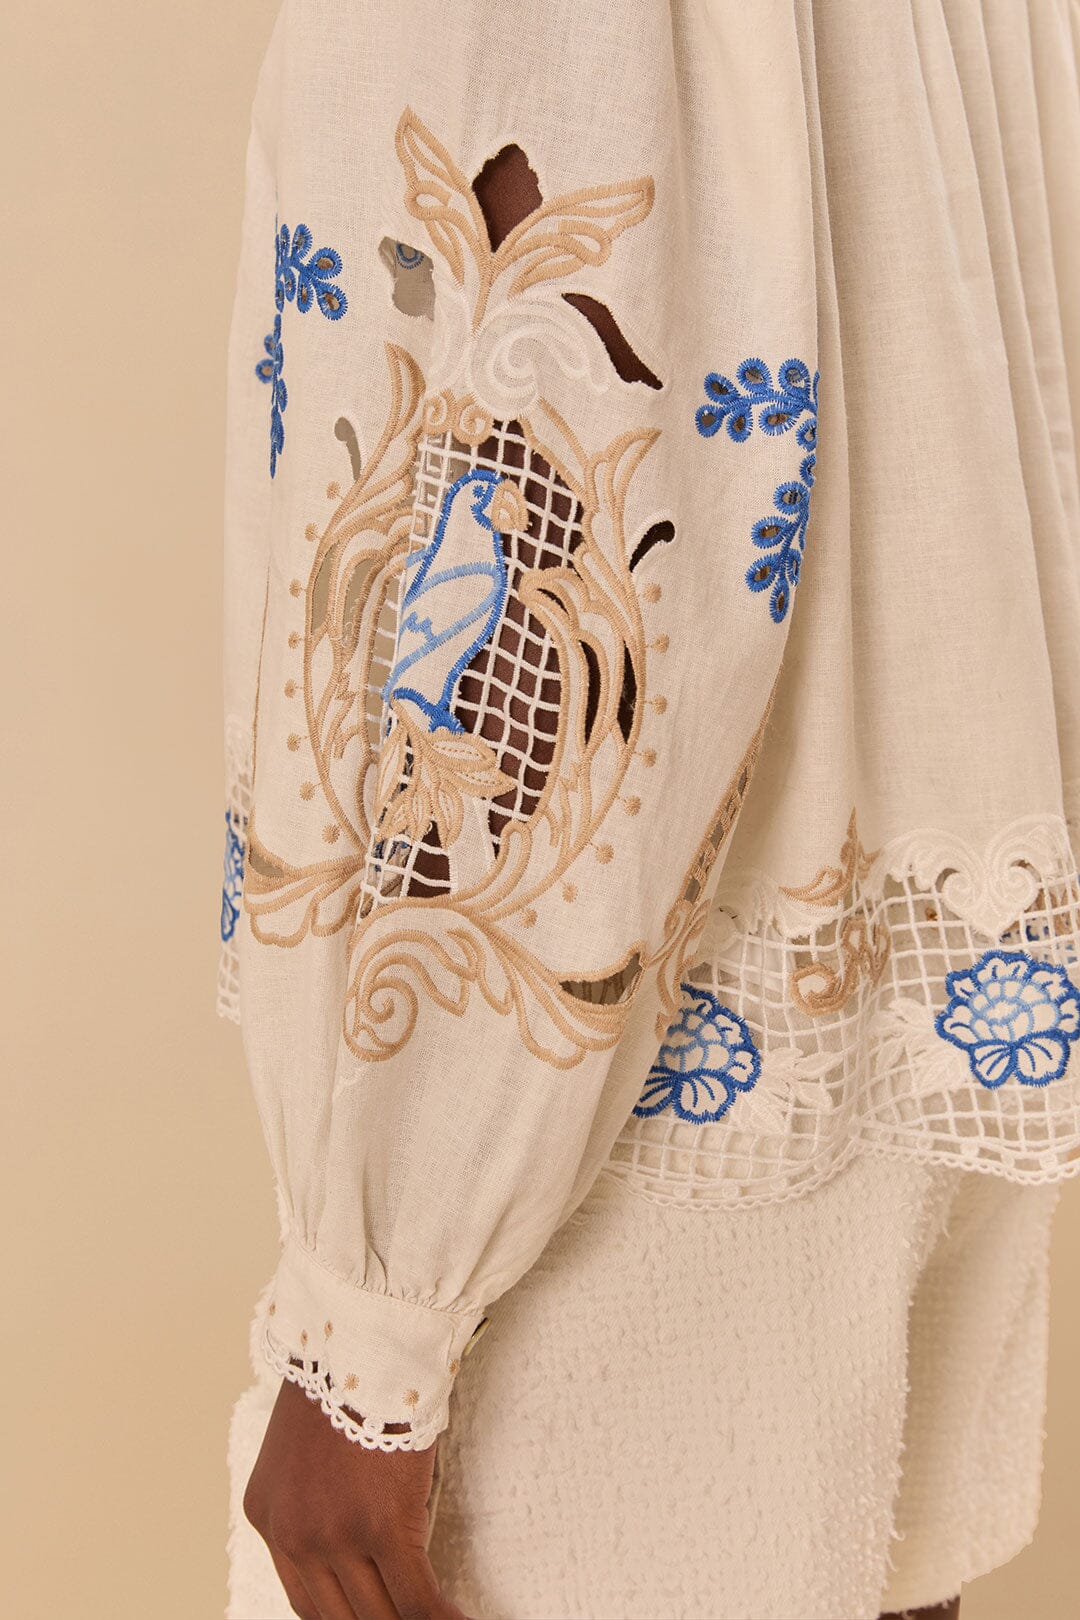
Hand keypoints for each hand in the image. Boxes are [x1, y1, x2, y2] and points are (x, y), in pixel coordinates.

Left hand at [243, 1378, 468, 1619]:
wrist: (367, 1337)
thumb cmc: (350, 1376)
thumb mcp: (309, 1447)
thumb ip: (319, 1500)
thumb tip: (358, 1549)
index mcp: (268, 1516)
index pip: (307, 1605)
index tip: (377, 1619)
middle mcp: (293, 1535)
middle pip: (342, 1618)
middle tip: (410, 1619)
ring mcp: (334, 1534)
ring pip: (380, 1616)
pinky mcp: (381, 1526)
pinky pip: (418, 1600)